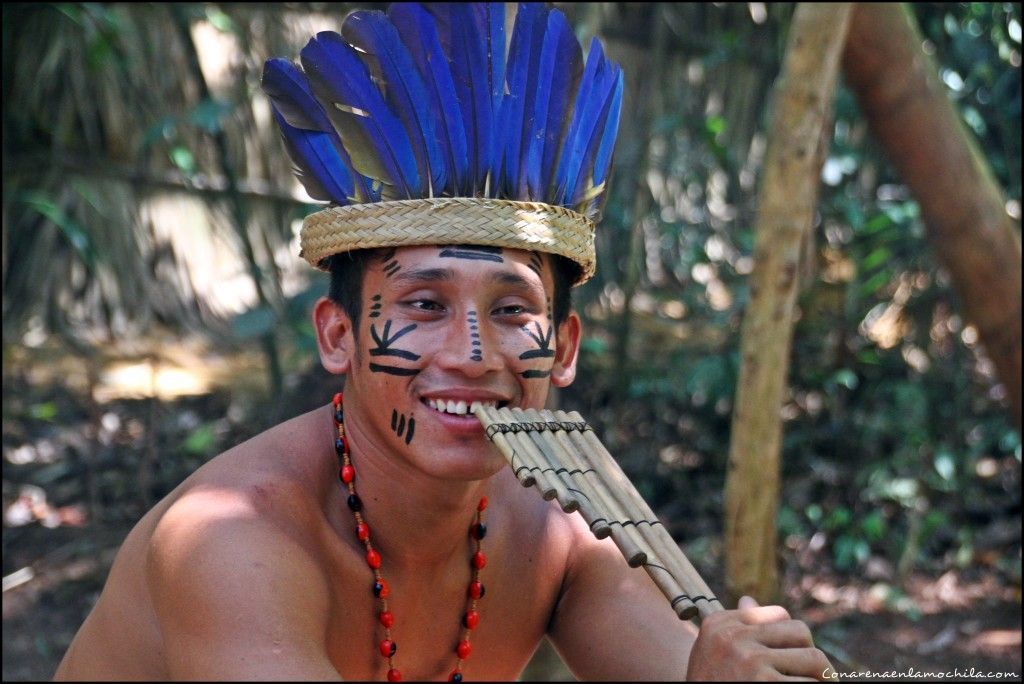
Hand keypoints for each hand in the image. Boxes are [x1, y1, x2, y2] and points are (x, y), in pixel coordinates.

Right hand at [686, 596, 832, 680]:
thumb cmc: (709, 683)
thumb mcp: (714, 652)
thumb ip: (735, 628)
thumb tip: (749, 599)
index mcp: (720, 624)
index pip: (779, 615)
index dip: (791, 640)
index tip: (789, 661)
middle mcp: (733, 637)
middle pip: (800, 632)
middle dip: (811, 657)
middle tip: (813, 677)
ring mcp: (750, 660)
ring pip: (814, 660)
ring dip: (819, 679)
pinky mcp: (765, 683)